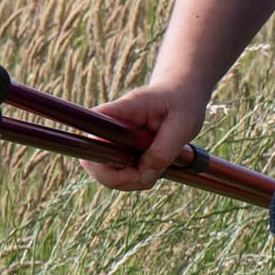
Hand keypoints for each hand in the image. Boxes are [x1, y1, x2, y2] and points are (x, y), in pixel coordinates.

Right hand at [83, 80, 209, 192]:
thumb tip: (143, 175)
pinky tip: (152, 166)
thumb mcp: (183, 124)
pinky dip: (134, 179)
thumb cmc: (183, 103)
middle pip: (91, 159)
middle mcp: (111, 125)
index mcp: (126, 109)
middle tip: (149, 172)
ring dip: (130, 180)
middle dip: (119, 178)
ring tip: (157, 165)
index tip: (128, 162)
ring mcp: (111, 140)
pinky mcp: (116, 151)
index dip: (95, 146)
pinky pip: (116, 175)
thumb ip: (164, 149)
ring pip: (104, 173)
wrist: (181, 94)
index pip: (93, 122)